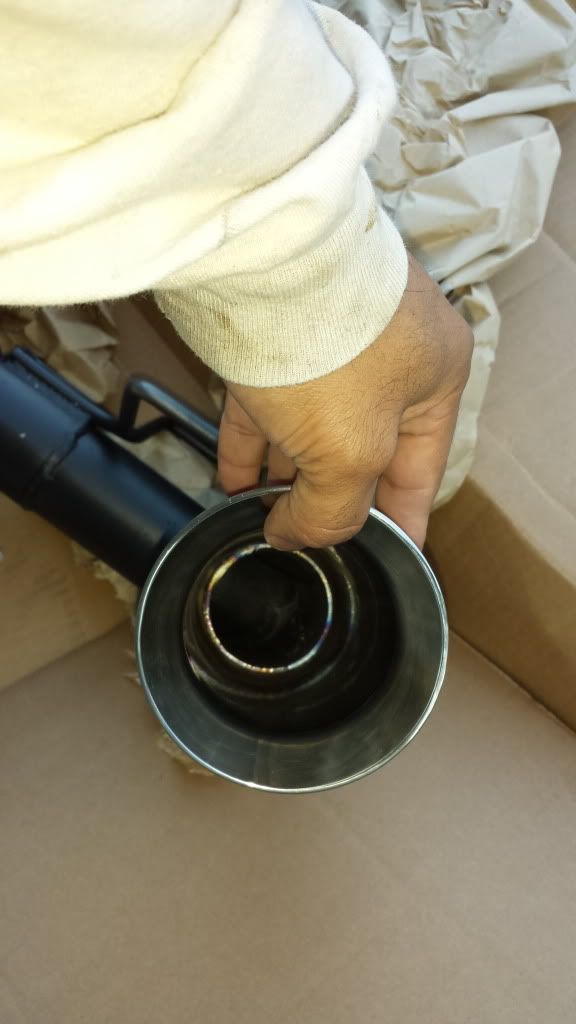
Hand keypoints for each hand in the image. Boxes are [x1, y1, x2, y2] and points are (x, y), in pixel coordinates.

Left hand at [217, 255, 472, 549]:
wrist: (262, 259)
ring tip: (263, 519)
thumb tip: (297, 537)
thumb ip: (334, 513)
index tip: (386, 561)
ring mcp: (331, 342)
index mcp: (435, 379)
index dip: (401, 521)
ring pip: (310, 426)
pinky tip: (232, 483)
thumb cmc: (331, 345)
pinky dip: (251, 444)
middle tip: (310, 540)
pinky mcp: (277, 334)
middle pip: (362, 450)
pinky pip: (267, 404)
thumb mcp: (351, 453)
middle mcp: (389, 357)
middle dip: (332, 498)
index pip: (421, 472)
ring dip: (285, 476)